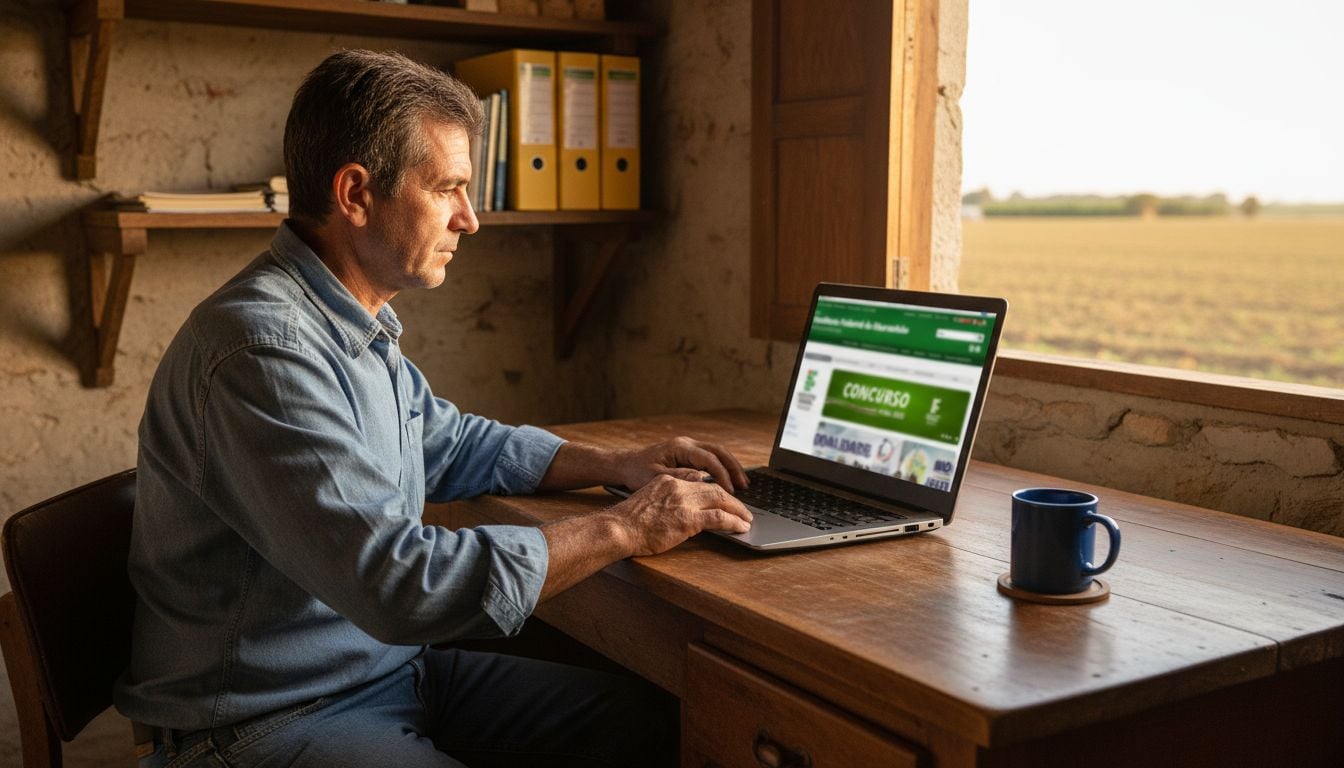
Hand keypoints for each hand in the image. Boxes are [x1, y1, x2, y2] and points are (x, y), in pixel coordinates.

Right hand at [612, 475, 752, 556]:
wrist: (618, 529)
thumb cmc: (628, 522)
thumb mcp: (648, 501)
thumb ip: (666, 499)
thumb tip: (679, 508)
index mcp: (667, 480)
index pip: (699, 480)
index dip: (715, 490)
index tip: (724, 497)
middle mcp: (678, 486)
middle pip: (714, 488)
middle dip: (732, 499)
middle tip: (743, 509)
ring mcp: (684, 502)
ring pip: (721, 499)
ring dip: (738, 510)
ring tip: (747, 519)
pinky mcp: (688, 519)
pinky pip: (719, 517)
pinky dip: (734, 522)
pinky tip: (741, 527)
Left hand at [614, 436, 750, 492]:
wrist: (624, 465)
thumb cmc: (636, 472)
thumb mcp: (655, 477)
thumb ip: (679, 477)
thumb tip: (702, 479)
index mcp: (680, 448)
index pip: (709, 459)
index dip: (722, 475)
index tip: (730, 492)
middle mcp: (686, 444)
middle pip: (719, 451)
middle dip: (734, 468)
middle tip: (745, 486)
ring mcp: (688, 447)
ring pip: (717, 453)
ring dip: (731, 467)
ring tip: (742, 484)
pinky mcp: (687, 454)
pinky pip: (710, 458)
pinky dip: (722, 468)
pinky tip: (728, 481)